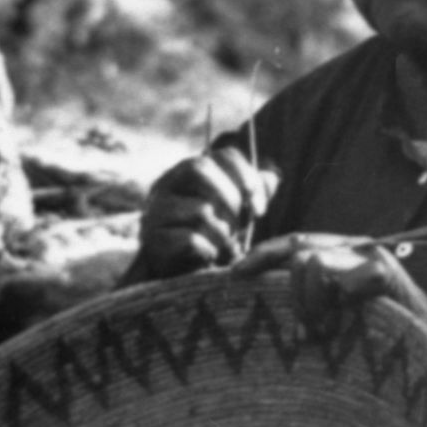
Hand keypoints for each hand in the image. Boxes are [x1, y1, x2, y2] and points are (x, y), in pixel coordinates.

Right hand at [130, 146, 278, 280]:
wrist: (175, 270)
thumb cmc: (207, 233)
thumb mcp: (232, 211)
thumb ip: (250, 193)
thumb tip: (273, 177)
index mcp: (190, 171)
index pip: (224, 155)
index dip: (248, 177)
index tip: (260, 208)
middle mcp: (168, 183)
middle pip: (200, 167)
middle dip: (230, 196)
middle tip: (242, 223)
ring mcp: (156, 209)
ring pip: (200, 209)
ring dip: (223, 231)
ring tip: (225, 243)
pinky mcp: (153, 238)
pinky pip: (190, 238)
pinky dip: (208, 249)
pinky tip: (211, 254)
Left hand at [260, 234, 426, 370]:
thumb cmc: (380, 337)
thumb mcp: (336, 314)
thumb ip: (309, 299)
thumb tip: (260, 297)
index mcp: (339, 253)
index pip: (290, 243)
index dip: (260, 255)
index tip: (233, 275)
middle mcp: (354, 247)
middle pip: (297, 252)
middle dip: (290, 295)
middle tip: (300, 332)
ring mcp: (370, 257)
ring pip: (313, 264)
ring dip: (311, 305)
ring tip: (324, 334)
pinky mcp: (384, 274)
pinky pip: (343, 282)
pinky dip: (339, 306)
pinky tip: (346, 324)